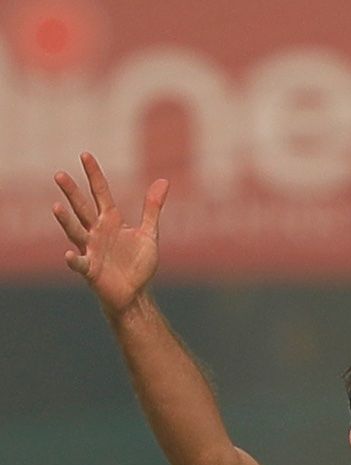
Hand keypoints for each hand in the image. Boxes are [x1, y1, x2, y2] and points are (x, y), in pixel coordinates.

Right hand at [53, 153, 168, 315]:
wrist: (135, 293)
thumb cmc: (138, 264)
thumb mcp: (148, 234)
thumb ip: (152, 208)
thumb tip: (163, 181)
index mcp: (111, 221)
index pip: (100, 192)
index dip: (94, 175)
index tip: (85, 155)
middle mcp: (96, 231)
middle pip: (82, 208)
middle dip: (72, 193)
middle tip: (59, 175)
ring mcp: (91, 250)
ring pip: (76, 232)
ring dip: (66, 221)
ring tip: (56, 207)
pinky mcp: (91, 270)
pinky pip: (80, 264)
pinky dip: (74, 260)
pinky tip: (68, 254)